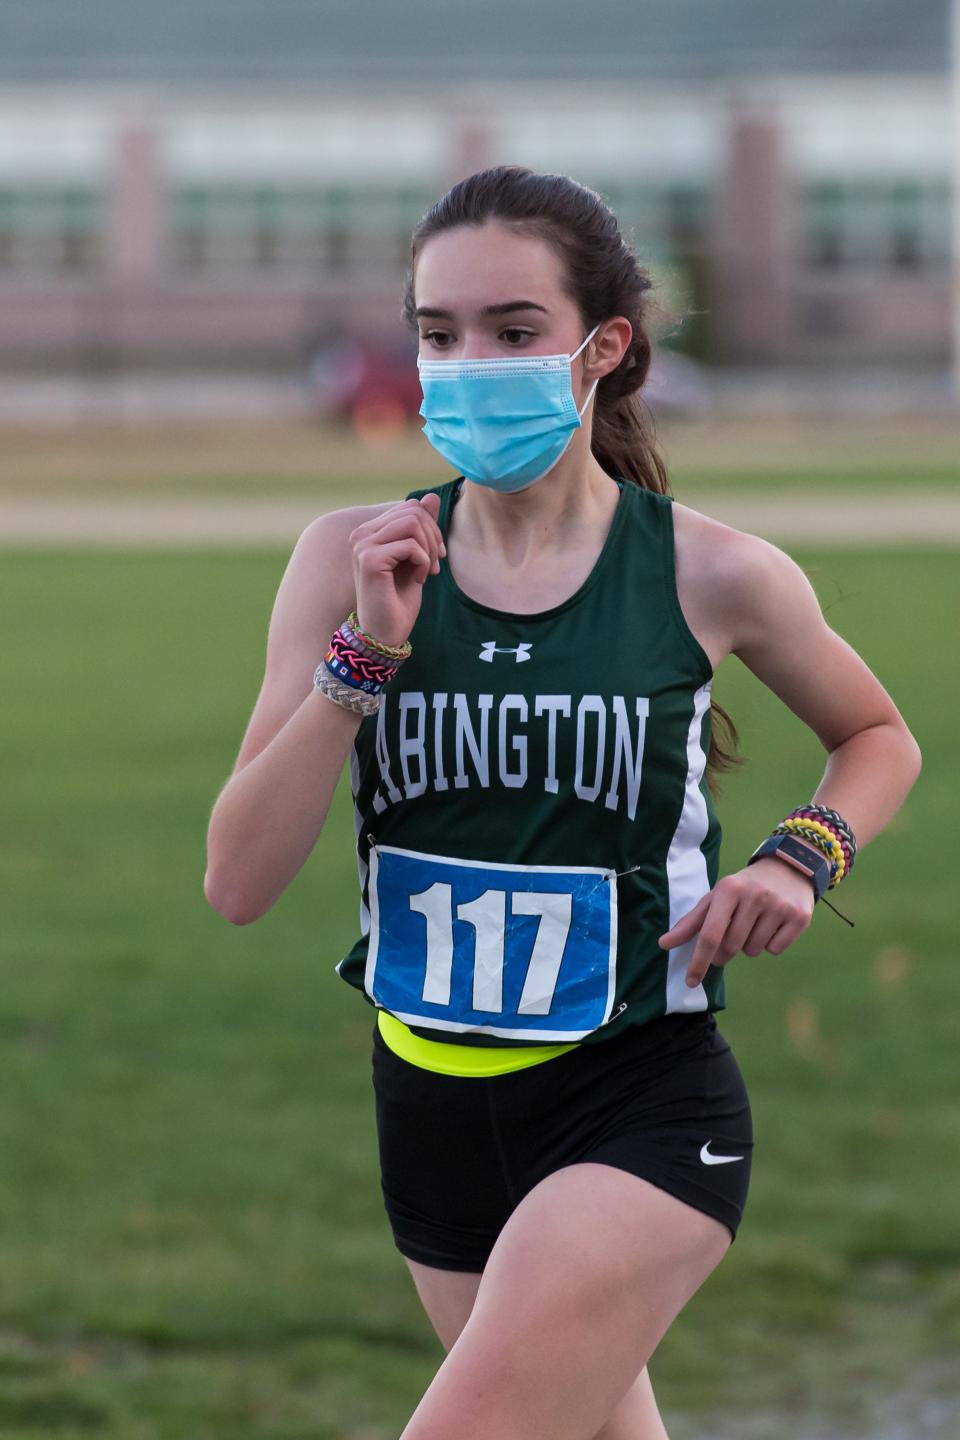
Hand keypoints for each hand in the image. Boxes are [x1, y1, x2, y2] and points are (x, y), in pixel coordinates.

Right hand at [349, 493, 444, 648]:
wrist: (385, 633)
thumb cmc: (399, 599)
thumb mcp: (417, 557)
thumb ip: (421, 527)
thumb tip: (430, 496)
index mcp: (370, 532)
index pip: (410, 507)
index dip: (431, 528)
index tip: (435, 556)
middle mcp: (361, 534)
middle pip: (413, 511)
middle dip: (433, 537)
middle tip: (434, 566)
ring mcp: (363, 546)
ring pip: (412, 523)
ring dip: (429, 549)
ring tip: (426, 572)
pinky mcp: (369, 560)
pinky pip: (410, 545)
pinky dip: (422, 561)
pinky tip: (417, 580)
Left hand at [658, 856, 816, 988]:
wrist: (788, 868)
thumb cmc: (743, 888)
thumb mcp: (716, 898)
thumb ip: (691, 922)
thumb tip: (663, 944)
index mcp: (729, 889)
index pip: (710, 934)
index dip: (699, 961)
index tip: (690, 981)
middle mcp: (754, 896)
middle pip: (731, 947)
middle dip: (725, 952)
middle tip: (730, 938)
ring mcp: (779, 906)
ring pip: (753, 951)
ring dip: (749, 946)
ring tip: (755, 923)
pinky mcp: (799, 917)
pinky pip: (775, 949)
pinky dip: (770, 944)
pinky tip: (773, 924)